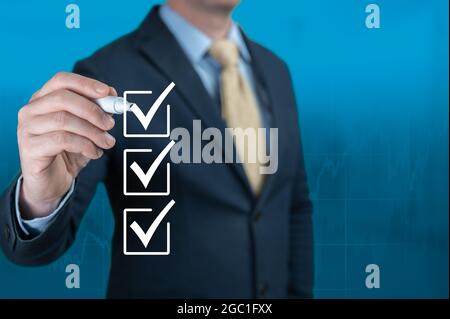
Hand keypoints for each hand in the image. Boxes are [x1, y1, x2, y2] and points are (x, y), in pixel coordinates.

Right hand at [17, 72, 116, 218]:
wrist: (52, 182)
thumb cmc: (68, 152)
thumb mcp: (86, 129)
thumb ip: (96, 111)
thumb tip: (112, 95)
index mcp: (43, 99)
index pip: (62, 80)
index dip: (86, 84)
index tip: (107, 92)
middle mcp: (31, 110)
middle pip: (63, 98)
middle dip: (93, 110)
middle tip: (110, 124)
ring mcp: (27, 129)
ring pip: (64, 120)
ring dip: (92, 132)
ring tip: (106, 142)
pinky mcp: (29, 148)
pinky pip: (62, 140)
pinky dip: (85, 146)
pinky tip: (94, 153)